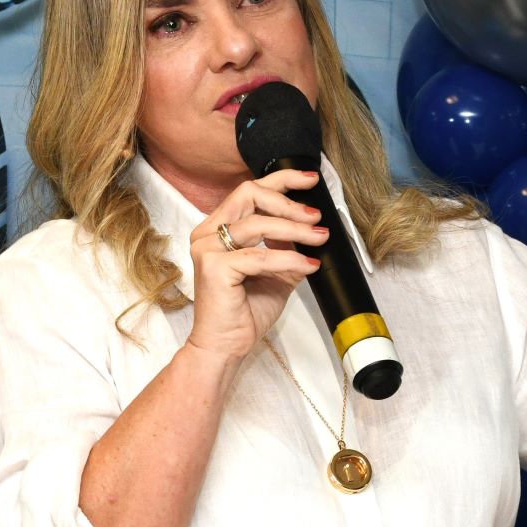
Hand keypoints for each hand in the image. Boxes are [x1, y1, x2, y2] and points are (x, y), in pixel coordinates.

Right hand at [183, 169, 326, 361]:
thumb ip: (286, 247)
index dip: (281, 180)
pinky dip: (290, 259)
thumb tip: (312, 228)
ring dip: (295, 230)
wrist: (226, 347)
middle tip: (316, 217)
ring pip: (257, 223)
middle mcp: (207, 233)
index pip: (249, 191)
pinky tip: (308, 266)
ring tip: (319, 239)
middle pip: (249, 194)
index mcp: (217, 229)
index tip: (309, 180)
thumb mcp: (275, 272)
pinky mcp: (214, 267)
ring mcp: (207, 248)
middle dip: (288, 202)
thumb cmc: (245, 312)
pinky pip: (261, 256)